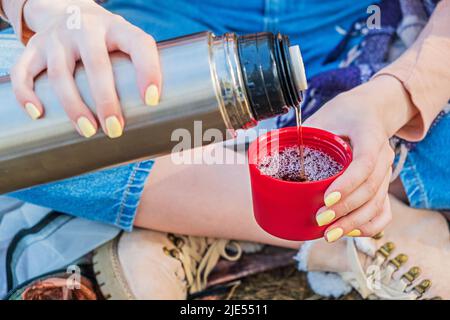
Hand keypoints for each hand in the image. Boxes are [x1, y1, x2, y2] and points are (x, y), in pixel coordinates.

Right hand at [10, 0, 160, 137]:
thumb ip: (138, 71)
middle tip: (115, 130)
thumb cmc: (106, 40)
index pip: (138, 44)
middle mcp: (86, 28)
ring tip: (88, 131)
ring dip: (73, 106)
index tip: (151, 101)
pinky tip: (38, 113)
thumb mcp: (125, 43)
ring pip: (60, 73)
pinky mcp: (34, 47)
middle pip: (96, 65)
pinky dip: (26, 93)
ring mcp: (57, 37)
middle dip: (106, 101)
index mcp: (117, 27)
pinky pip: (24, 70)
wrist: (68, 10)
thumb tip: (157, 120)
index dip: (148, 70)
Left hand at [305, 76, 415, 241]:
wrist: (370, 110)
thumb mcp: (322, 118)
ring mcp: (387, 171)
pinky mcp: (384, 183)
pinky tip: (350, 233)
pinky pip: (384, 210)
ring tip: (329, 233)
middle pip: (371, 188)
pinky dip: (370, 225)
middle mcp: (384, 154)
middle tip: (320, 220)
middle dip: (345, 210)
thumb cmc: (342, 114)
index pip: (365, 162)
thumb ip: (303, 135)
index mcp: (369, 134)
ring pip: (378, 203)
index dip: (347, 183)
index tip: (326, 199)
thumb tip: (271, 154)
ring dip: (354, 223)